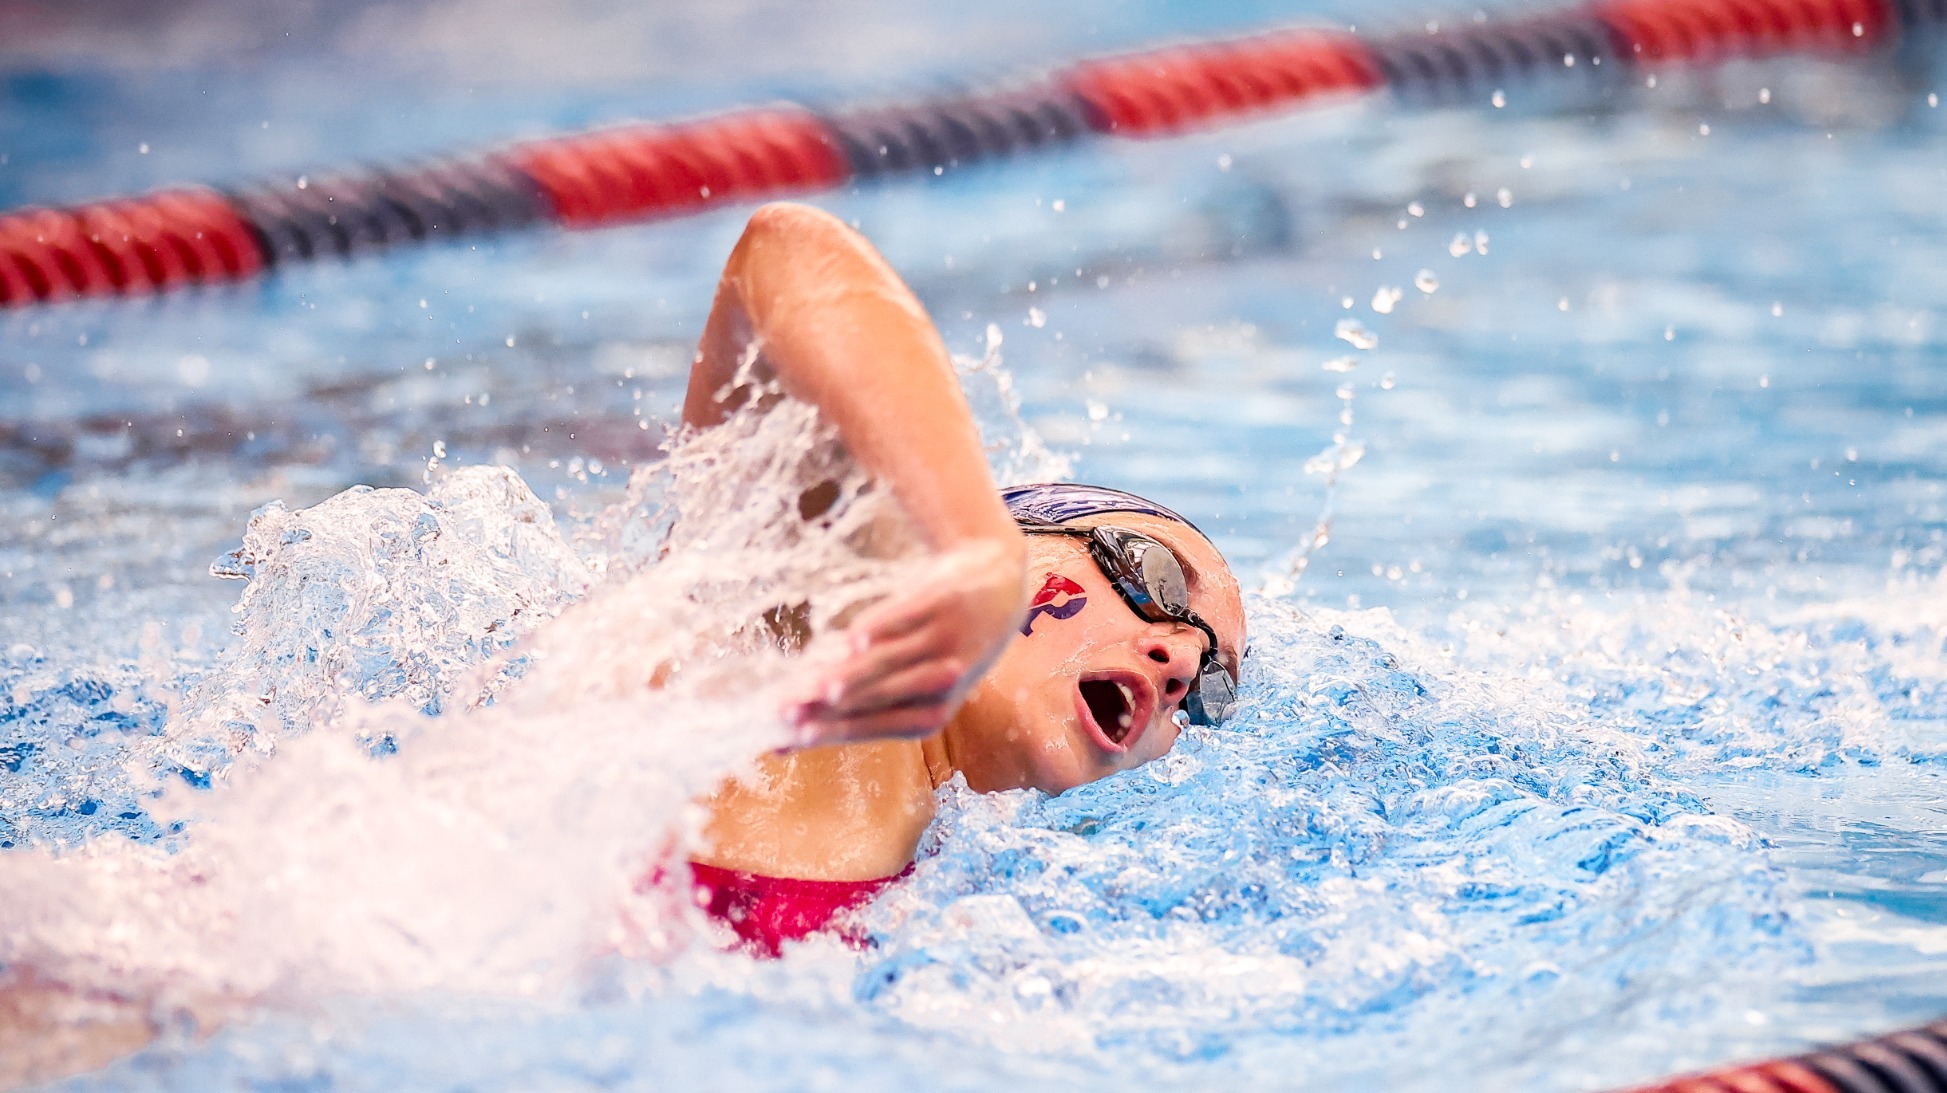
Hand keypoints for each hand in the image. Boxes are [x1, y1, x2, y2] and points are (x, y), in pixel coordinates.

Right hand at [784, 537, 1025, 742]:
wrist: (996, 583)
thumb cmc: (932, 642)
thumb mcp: (902, 678)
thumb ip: (848, 703)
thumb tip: (781, 740)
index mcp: (928, 715)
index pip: (870, 726)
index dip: (829, 731)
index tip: (788, 736)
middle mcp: (938, 684)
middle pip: (873, 697)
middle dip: (827, 707)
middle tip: (785, 713)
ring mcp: (943, 642)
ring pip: (888, 663)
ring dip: (853, 677)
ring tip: (820, 690)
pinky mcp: (944, 603)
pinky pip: (907, 619)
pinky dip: (880, 628)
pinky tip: (852, 639)